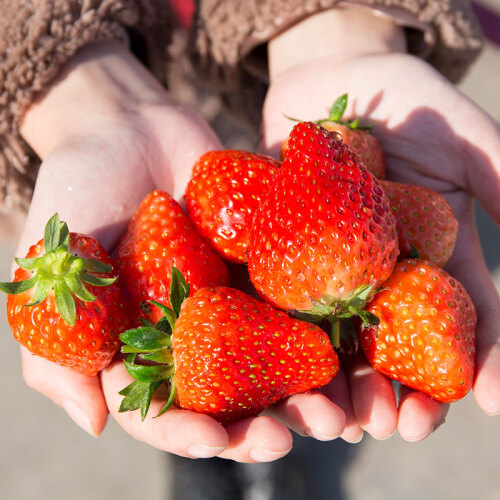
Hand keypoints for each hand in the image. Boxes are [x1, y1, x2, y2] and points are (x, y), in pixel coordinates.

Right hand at [16, 41, 339, 461]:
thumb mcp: (51, 260)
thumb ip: (56, 340)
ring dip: (310, 391)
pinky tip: (360, 350)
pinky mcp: (267, 263)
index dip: (188, 432)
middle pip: (232, 396)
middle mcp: (194, 330)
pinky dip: (331, 327)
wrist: (129, 124)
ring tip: (339, 410)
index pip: (164, 407)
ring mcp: (235, 297)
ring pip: (277, 358)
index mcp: (142, 343)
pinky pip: (301, 299)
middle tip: (290, 436)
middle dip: (263, 423)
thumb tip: (93, 423)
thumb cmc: (81, 186)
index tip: (215, 441)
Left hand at [262, 8, 499, 441]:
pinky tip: (279, 372)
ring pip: (331, 340)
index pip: (457, 325)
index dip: (467, 369)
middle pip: (389, 349)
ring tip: (331, 418)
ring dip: (333, 385)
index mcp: (431, 260)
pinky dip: (279, 338)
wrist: (333, 76)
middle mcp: (379, 276)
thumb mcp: (466, 139)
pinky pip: (276, 300)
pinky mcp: (277, 252)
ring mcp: (325, 268)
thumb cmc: (407, 101)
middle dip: (389, 393)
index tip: (466, 406)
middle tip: (387, 428)